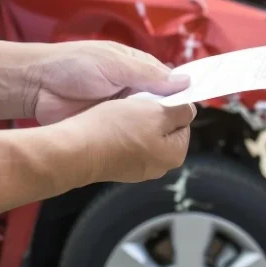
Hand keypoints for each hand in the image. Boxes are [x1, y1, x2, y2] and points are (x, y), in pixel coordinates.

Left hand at [22, 41, 188, 124]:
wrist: (37, 85)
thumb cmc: (75, 65)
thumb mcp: (116, 64)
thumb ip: (149, 74)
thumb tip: (185, 81)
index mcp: (138, 69)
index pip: (169, 82)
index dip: (181, 95)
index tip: (192, 108)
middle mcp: (133, 89)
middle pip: (160, 105)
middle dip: (167, 115)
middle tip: (176, 128)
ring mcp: (120, 110)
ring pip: (145, 122)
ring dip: (150, 129)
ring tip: (162, 139)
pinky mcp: (107, 126)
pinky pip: (127, 134)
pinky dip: (134, 139)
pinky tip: (143, 146)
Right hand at [55, 98, 196, 182]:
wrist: (76, 150)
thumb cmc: (118, 129)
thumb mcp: (157, 112)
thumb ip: (180, 110)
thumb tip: (190, 110)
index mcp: (174, 155)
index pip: (183, 120)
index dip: (170, 104)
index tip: (154, 97)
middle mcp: (159, 167)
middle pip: (164, 128)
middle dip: (153, 113)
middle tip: (136, 104)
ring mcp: (137, 169)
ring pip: (144, 133)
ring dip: (135, 120)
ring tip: (121, 112)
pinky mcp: (118, 166)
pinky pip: (127, 142)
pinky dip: (121, 131)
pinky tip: (109, 123)